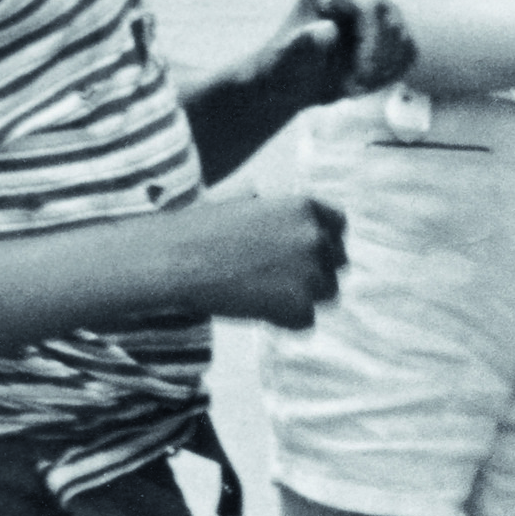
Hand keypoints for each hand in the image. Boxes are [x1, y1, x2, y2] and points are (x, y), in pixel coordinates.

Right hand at [172, 191, 346, 328]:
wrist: (176, 260)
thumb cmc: (196, 229)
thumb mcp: (238, 201)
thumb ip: (266, 204)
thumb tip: (261, 194)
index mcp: (303, 207)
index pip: (338, 225)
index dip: (323, 240)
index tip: (307, 252)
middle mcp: (315, 237)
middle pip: (337, 262)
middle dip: (315, 270)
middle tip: (280, 279)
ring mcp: (311, 273)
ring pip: (327, 293)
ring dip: (303, 297)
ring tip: (264, 295)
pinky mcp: (299, 306)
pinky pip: (306, 321)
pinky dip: (285, 321)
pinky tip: (257, 310)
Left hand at [278, 0, 416, 103]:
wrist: (295, 78)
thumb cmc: (288, 69)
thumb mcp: (290, 61)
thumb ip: (304, 46)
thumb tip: (326, 30)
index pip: (369, 7)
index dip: (372, 44)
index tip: (361, 77)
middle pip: (390, 20)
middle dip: (377, 59)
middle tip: (356, 88)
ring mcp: (374, 2)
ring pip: (401, 36)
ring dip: (382, 70)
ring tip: (354, 87)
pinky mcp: (387, 23)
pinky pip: (407, 49)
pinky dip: (391, 72)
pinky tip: (366, 82)